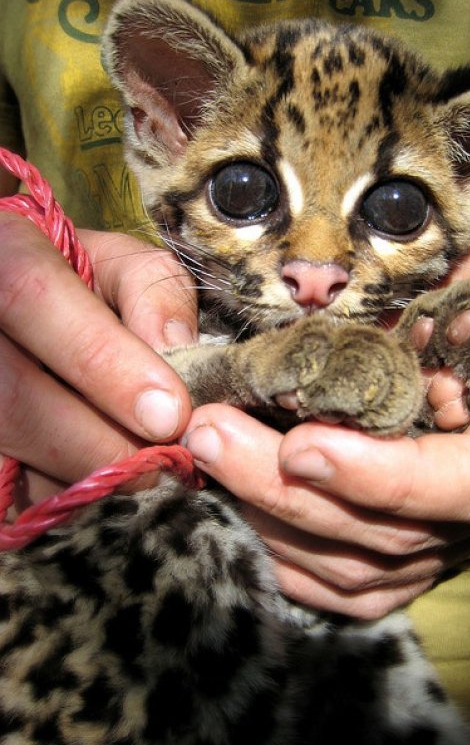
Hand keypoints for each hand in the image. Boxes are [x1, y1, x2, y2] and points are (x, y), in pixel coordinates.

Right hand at [0, 212, 196, 512]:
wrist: (18, 310)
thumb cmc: (83, 286)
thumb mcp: (122, 266)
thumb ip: (155, 291)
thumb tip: (176, 348)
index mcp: (3, 253)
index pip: (34, 297)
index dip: (104, 363)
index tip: (169, 415)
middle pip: (12, 395)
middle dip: (97, 443)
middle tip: (158, 463)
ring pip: (6, 450)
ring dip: (75, 475)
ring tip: (128, 471)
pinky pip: (7, 486)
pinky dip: (52, 491)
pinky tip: (88, 481)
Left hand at [183, 246, 469, 617]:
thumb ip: (444, 286)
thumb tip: (342, 296)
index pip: (455, 484)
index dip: (377, 474)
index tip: (302, 444)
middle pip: (379, 532)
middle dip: (286, 488)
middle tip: (210, 433)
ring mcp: (445, 548)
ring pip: (353, 569)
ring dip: (271, 522)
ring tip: (206, 460)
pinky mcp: (414, 561)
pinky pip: (349, 588)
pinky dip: (289, 564)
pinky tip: (239, 517)